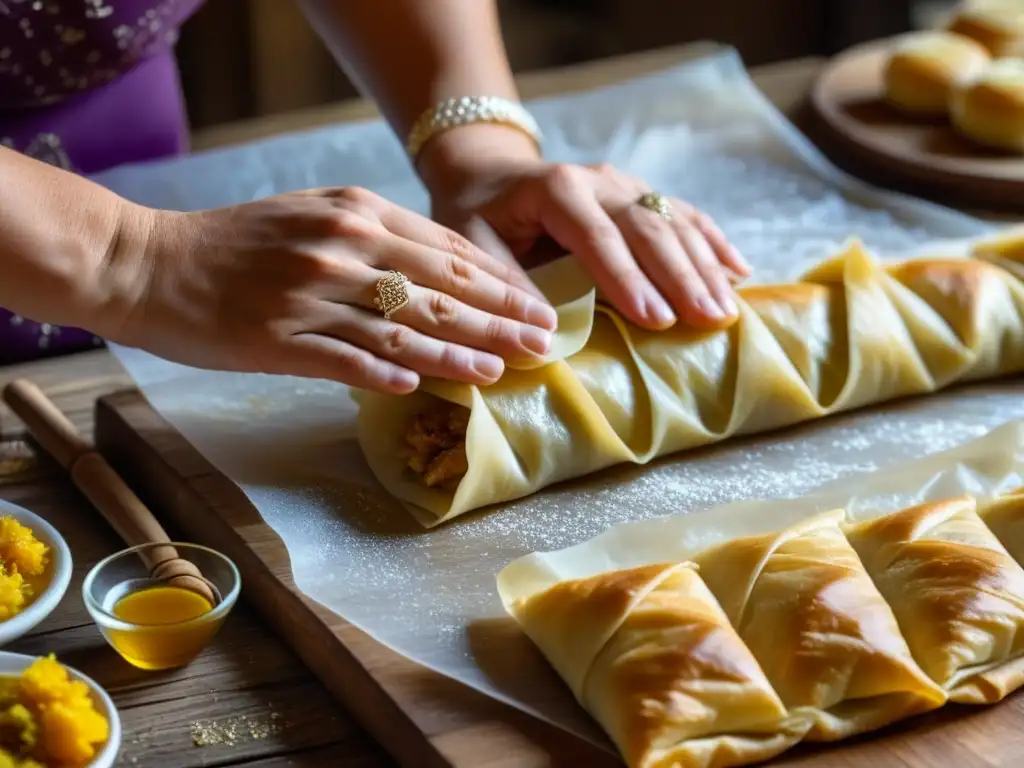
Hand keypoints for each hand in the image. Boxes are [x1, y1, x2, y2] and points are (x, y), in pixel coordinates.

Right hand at [103, 187, 557, 393]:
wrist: (149, 262)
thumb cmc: (236, 243)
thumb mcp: (312, 214)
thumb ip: (376, 238)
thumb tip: (441, 281)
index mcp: (355, 213)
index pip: (446, 251)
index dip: (498, 282)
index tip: (536, 305)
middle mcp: (340, 248)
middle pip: (438, 291)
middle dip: (499, 319)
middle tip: (543, 341)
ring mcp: (309, 295)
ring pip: (402, 330)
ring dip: (458, 354)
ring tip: (502, 371)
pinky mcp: (278, 339)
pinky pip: (345, 360)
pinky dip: (388, 375)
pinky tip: (424, 390)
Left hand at [419, 125, 750, 331]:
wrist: (487, 172)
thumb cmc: (476, 214)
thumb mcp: (472, 244)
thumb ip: (507, 282)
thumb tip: (542, 334)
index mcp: (556, 190)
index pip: (598, 237)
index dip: (628, 278)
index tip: (656, 319)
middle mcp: (598, 180)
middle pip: (648, 228)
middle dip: (681, 276)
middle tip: (708, 319)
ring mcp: (625, 183)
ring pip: (674, 221)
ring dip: (704, 266)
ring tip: (726, 309)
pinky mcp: (640, 193)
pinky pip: (684, 215)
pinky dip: (713, 243)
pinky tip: (739, 272)